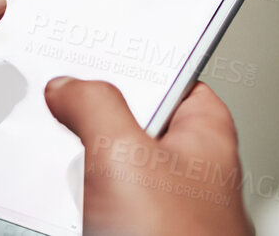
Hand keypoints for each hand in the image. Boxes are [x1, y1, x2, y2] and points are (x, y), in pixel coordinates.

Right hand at [45, 78, 253, 235]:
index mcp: (205, 133)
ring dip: (84, 176)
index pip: (171, 78)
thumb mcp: (125, 152)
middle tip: (73, 127)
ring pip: (111, 175)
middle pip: (131, 127)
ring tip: (75, 183)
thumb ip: (96, 105)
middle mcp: (191, 171)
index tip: (94, 61)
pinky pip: (102, 211)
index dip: (132, 67)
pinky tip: (74, 216)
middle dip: (96, 128)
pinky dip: (81, 211)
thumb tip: (72, 86)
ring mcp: (166, 211)